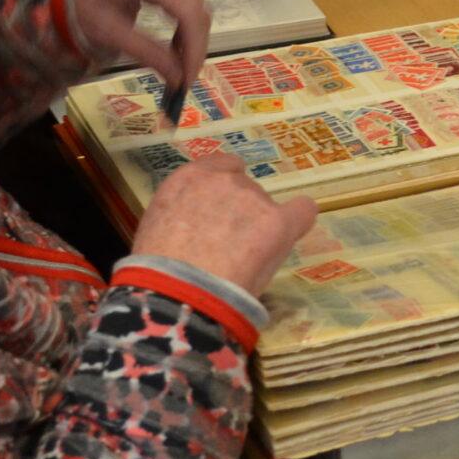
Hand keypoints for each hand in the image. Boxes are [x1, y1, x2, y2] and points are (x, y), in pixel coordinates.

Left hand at [66, 0, 209, 85]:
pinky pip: (186, 2)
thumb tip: (179, 80)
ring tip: (181, 64)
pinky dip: (186, 27)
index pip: (186, 8)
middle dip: (196, 44)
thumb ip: (147, 54)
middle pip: (195, 6)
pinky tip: (177, 46)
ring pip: (196, 5)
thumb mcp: (110, 33)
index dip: (194, 44)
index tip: (189, 76)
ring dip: (194, 37)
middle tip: (187, 76)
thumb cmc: (82, 4)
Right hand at [129, 155, 316, 298]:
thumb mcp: (156, 228)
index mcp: (188, 179)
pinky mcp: (278, 221)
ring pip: (266, 208)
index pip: (221, 166)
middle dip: (241, 213)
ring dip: (260, 227)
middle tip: (229, 247)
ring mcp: (253, 198)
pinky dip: (298, 221)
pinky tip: (290, 236)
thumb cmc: (157, 271)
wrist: (178, 292)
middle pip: (245, 188)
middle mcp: (223, 180)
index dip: (225, 190)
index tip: (222, 212)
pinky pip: (302, 211)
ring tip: (243, 262)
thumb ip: (182, 213)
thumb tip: (195, 224)